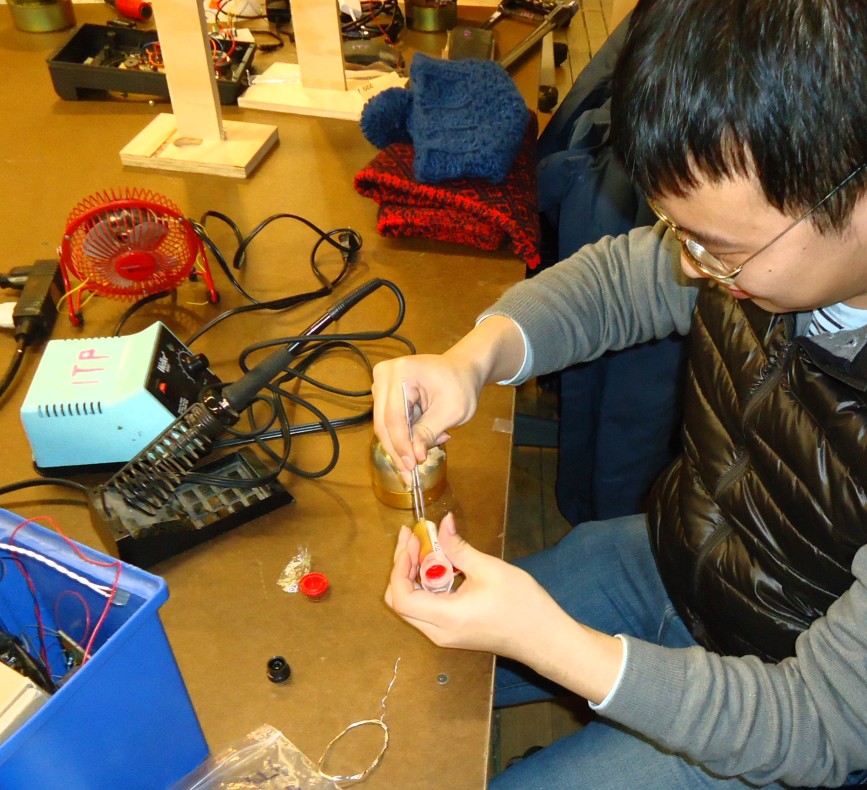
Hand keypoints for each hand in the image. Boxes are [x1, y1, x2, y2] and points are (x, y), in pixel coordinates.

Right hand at [372, 315, 525, 474]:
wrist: (462, 370)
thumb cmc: (461, 385)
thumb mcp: (452, 410)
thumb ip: (429, 432)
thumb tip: (414, 457)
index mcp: (400, 373)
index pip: (394, 416)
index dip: (402, 444)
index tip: (412, 467)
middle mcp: (383, 375)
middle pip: (383, 423)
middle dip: (399, 451)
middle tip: (410, 475)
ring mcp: (381, 384)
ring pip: (384, 426)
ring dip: (403, 445)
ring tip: (430, 446)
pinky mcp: (384, 395)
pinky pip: (389, 423)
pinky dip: (404, 437)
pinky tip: (423, 441)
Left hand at [385, 513, 560, 660]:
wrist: (543, 638)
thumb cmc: (521, 604)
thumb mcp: (489, 569)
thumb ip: (459, 547)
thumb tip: (443, 523)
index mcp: (446, 617)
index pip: (401, 597)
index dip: (399, 567)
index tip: (412, 540)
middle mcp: (438, 632)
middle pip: (400, 603)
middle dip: (401, 567)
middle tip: (414, 539)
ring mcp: (444, 635)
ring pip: (411, 606)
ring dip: (412, 575)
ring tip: (424, 546)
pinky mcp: (451, 633)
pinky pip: (425, 609)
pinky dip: (424, 586)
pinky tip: (437, 564)